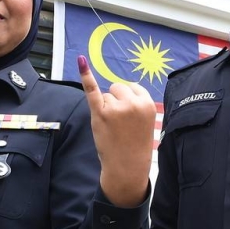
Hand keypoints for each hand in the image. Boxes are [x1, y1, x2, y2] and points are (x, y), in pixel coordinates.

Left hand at [78, 55, 155, 207]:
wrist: (128, 166)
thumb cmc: (135, 144)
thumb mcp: (145, 121)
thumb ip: (135, 103)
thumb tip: (117, 86)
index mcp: (148, 103)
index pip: (133, 88)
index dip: (128, 102)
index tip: (131, 119)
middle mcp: (133, 103)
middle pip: (118, 88)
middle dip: (116, 102)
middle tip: (120, 124)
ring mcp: (115, 107)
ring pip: (107, 95)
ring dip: (106, 107)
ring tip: (113, 127)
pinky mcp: (100, 113)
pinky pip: (92, 90)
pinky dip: (86, 75)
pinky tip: (81, 61)